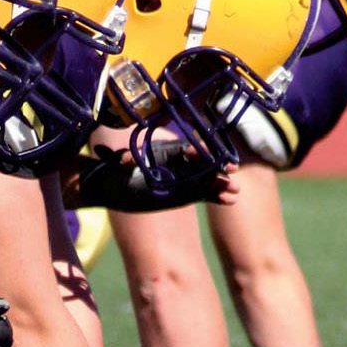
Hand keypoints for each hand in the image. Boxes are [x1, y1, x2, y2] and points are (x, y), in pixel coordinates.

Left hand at [76, 143, 237, 210]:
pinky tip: (229, 201)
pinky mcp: (188, 192)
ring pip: (207, 178)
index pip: (184, 146)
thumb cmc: (115, 170)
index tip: (200, 154)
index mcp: (165, 150)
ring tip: (235, 190)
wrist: (115, 186)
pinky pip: (206, 192)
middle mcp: (179, 161)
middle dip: (216, 165)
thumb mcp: (116, 163)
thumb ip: (117, 157)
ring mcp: (185, 177)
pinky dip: (217, 195)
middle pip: (202, 161)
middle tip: (231, 170)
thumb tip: (112, 152)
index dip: (195, 148)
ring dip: (221, 182)